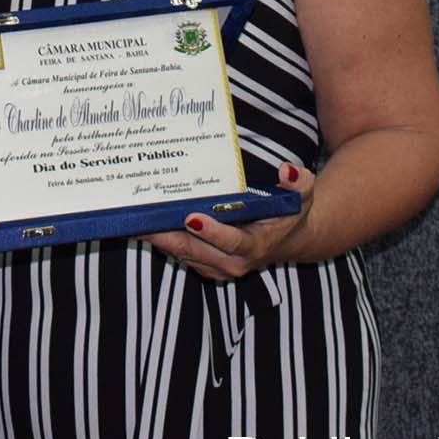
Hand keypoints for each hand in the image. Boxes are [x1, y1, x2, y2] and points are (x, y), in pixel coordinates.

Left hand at [142, 162, 312, 281]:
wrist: (291, 239)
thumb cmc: (292, 211)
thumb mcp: (303, 194)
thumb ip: (299, 182)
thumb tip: (286, 172)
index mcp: (255, 246)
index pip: (231, 242)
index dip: (211, 232)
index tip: (191, 217)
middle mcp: (235, 263)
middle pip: (196, 252)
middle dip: (168, 237)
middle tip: (144, 220)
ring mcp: (218, 267)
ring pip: (183, 255)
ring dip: (160, 240)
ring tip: (135, 220)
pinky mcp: (207, 266)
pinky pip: (181, 255)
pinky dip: (164, 241)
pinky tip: (145, 224)